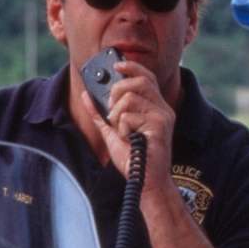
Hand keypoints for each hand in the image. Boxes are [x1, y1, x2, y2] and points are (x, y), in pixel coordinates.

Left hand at [83, 60, 174, 194]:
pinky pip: (130, 115)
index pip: (146, 77)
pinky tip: (129, 139)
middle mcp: (162, 109)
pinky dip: (122, 128)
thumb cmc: (134, 160)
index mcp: (154, 107)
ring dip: (117, 115)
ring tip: (121, 130)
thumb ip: (100, 114)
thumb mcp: (111, 133)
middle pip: (139, 81)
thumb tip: (86, 96)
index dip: (131, 67)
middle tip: (113, 111)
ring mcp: (162, 116)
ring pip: (130, 97)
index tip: (116, 65)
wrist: (145, 182)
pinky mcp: (159, 126)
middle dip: (118, 91)